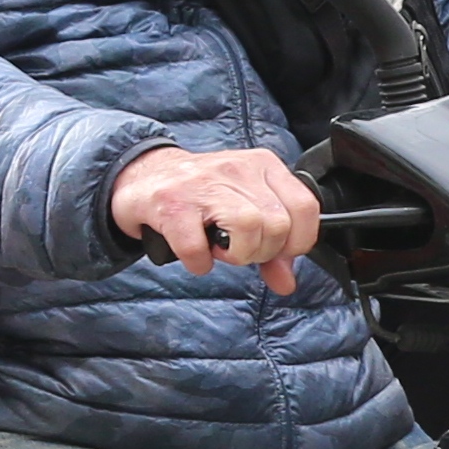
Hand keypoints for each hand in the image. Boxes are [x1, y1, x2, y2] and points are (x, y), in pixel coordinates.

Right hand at [111, 143, 321, 293]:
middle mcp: (237, 169)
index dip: (296, 242)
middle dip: (262, 252)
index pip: (305, 207)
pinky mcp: (172, 203)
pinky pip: (197, 246)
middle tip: (239, 251)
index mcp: (263, 166)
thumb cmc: (201, 195)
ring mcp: (203, 184)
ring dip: (236, 255)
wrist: (142, 176)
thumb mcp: (244, 209)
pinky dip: (199, 262)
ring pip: (248, 228)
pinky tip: (196, 257)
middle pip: (277, 224)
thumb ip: (272, 246)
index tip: (277, 252)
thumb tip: (287, 282)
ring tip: (220, 252)